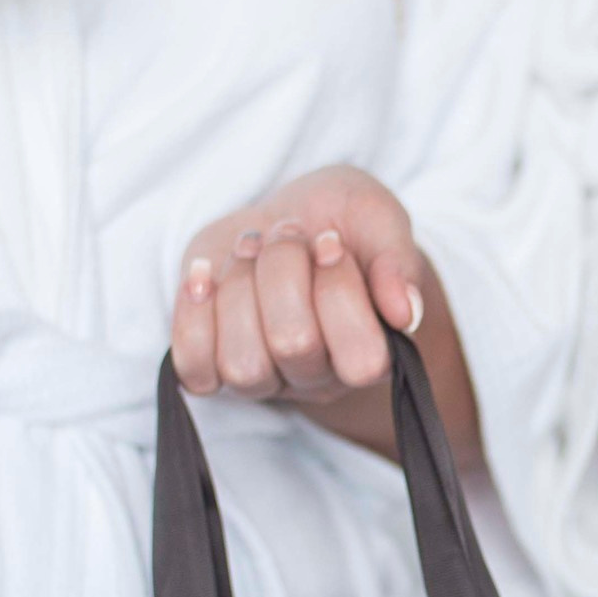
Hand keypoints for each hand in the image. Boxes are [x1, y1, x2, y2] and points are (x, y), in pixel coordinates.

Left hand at [171, 165, 424, 403]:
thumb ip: (396, 261)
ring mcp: (263, 379)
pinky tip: (205, 275)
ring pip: (242, 364)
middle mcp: (317, 377)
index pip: (362, 360)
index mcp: (371, 351)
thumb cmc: (338, 220)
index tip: (331, 241)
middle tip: (286, 233)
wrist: (287, 218)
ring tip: (250, 249)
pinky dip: (192, 316)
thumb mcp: (376, 217)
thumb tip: (404, 313)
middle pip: (294, 345)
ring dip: (238, 288)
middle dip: (283, 269)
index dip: (339, 293)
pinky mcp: (211, 368)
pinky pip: (192, 369)